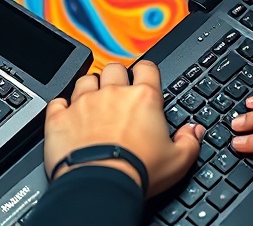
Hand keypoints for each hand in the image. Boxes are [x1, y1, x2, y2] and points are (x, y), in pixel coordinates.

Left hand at [43, 61, 203, 196]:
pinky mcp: (60, 117)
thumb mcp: (177, 161)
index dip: (146, 71)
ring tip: (93, 102)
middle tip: (118, 92)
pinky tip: (67, 114)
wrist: (101, 185)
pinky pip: (57, 101)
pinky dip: (62, 106)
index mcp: (143, 99)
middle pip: (114, 69)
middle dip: (116, 77)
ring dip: (89, 87)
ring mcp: (83, 103)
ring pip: (85, 80)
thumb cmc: (138, 171)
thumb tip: (194, 131)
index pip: (147, 68)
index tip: (144, 79)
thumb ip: (189, 141)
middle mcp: (112, 94)